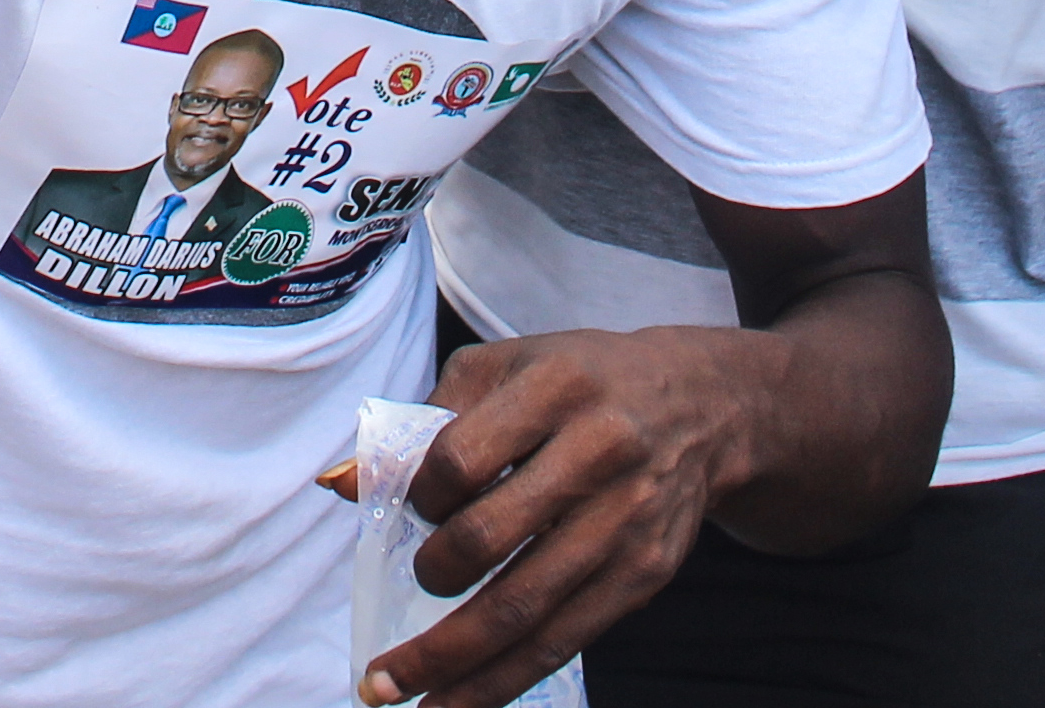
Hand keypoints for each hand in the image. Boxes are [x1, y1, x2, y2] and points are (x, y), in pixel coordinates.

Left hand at [341, 327, 768, 706]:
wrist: (704, 407)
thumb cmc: (579, 383)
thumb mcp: (508, 369)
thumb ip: (424, 421)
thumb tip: (340, 484)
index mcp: (557, 385)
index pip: (461, 456)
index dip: (421, 493)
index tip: (417, 507)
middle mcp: (599, 450)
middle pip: (490, 539)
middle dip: (427, 586)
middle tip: (390, 612)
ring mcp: (627, 518)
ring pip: (527, 609)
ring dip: (453, 664)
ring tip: (393, 694)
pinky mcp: (645, 572)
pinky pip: (566, 638)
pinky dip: (506, 679)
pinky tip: (457, 701)